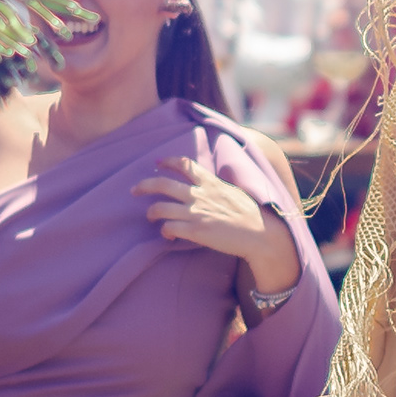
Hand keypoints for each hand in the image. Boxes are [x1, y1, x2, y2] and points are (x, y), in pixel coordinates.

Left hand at [136, 157, 301, 290]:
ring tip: (151, 216)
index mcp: (210, 182)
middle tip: (134, 189)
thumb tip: (205, 187)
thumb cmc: (250, 214)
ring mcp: (196, 213)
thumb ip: (215, 188)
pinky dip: (164, 231)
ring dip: (151, 212)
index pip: (184, 164)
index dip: (167, 161)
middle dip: (144, 185)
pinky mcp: (196, 231)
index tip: (157, 163)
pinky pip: (169, 228)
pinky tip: (168, 235)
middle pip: (162, 183)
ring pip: (159, 208)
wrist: (261, 234)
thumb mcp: (232, 192)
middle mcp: (199, 194)